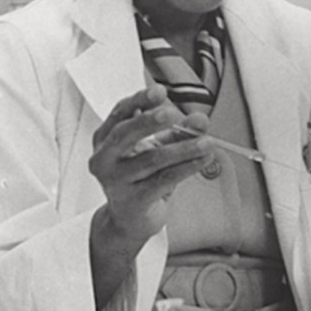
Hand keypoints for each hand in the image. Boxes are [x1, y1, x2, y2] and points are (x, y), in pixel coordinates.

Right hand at [89, 85, 214, 241]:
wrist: (129, 220)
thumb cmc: (140, 178)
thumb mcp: (155, 149)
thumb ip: (176, 132)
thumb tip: (200, 121)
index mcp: (105, 139)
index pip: (120, 112)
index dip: (140, 100)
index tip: (160, 91)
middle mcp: (104, 159)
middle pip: (125, 134)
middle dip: (150, 122)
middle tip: (173, 113)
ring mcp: (116, 181)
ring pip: (151, 159)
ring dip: (182, 148)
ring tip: (206, 142)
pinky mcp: (133, 201)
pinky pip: (163, 180)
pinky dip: (186, 168)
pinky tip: (202, 160)